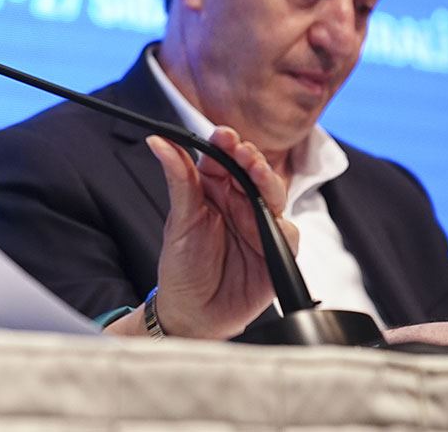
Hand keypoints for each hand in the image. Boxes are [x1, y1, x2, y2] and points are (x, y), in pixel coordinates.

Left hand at [147, 127, 297, 339]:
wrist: (193, 313)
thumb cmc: (182, 266)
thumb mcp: (179, 221)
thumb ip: (178, 179)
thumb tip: (158, 140)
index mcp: (213, 190)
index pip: (223, 158)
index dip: (226, 144)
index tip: (224, 134)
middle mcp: (240, 203)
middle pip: (254, 172)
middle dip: (251, 159)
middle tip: (244, 152)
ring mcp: (260, 226)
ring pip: (275, 197)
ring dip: (269, 183)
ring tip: (257, 173)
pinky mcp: (276, 252)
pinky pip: (288, 235)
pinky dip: (283, 227)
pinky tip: (274, 223)